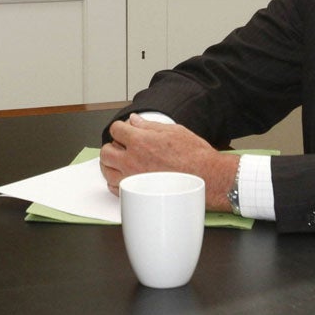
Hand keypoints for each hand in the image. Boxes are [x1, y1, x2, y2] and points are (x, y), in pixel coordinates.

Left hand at [99, 113, 239, 210]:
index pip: (115, 129)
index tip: (125, 131)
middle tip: (121, 146)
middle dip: (112, 146)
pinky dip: (116, 182)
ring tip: (119, 161)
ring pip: (107, 171)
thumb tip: (134, 120)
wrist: (208, 177)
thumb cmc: (194, 155)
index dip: (120, 128)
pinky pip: (115, 189)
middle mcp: (133, 160)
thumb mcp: (173, 130)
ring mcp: (133, 179)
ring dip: (110, 164)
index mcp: (140, 141)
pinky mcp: (139, 193)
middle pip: (106, 151)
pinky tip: (124, 177)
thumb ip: (148, 125)